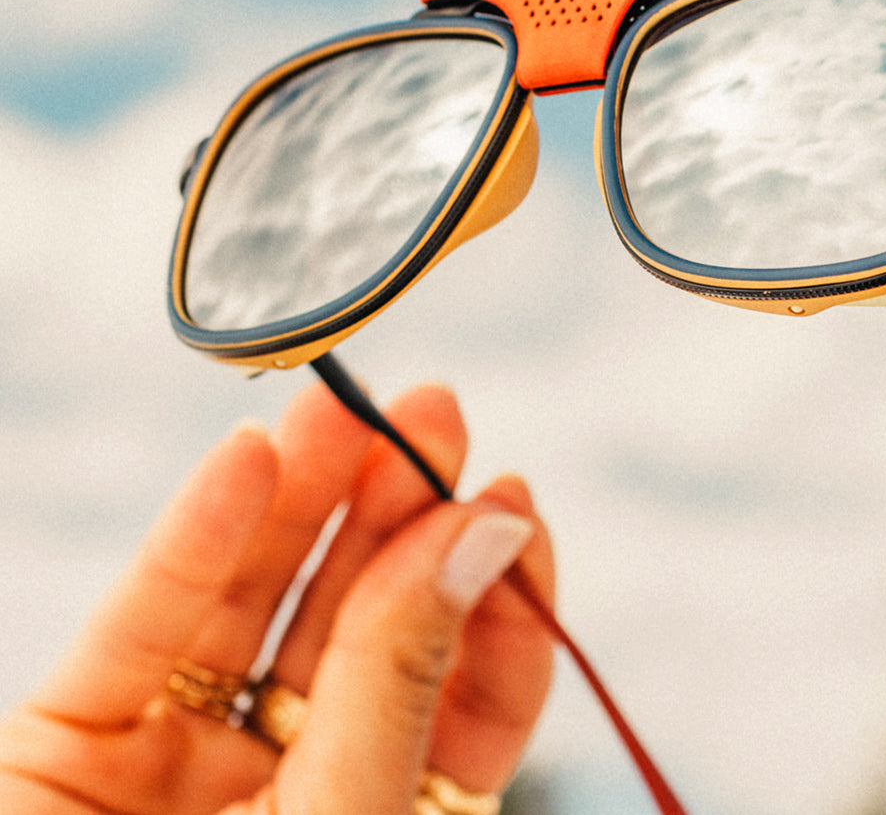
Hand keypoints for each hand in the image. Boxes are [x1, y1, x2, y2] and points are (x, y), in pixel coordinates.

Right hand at [0, 382, 553, 812]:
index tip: (513, 507)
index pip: (467, 696)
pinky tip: (249, 460)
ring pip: (255, 611)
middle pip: (361, 628)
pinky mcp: (72, 749)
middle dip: (399, 517)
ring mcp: (179, 770)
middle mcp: (288, 790)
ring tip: (348, 408)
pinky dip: (194, 544)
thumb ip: (402, 679)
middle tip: (437, 415)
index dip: (493, 597)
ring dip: (306, 501)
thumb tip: (486, 535)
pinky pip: (139, 632)